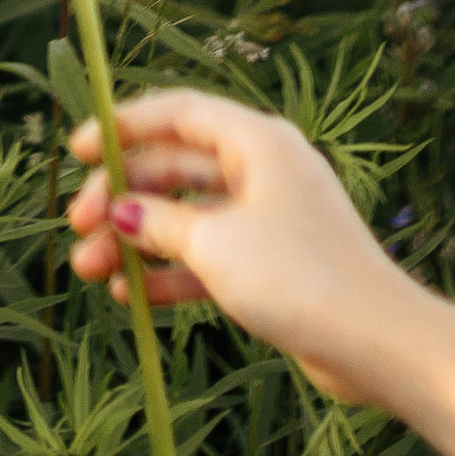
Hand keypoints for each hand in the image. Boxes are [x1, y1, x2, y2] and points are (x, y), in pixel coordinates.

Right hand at [65, 88, 407, 401]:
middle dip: (123, 198)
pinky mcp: (273, 262)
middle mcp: (263, 170)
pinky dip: (171, 271)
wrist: (377, 342)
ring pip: (187, 216)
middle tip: (79, 228)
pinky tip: (134, 296)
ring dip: (139, 241)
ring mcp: (269, 218)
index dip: (123, 126)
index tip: (77, 151)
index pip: (177, 113)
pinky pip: (209, 254)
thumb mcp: (213, 243)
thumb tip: (123, 213)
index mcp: (257, 142)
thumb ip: (159, 221)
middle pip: (175, 167)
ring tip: (93, 273)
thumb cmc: (297, 276)